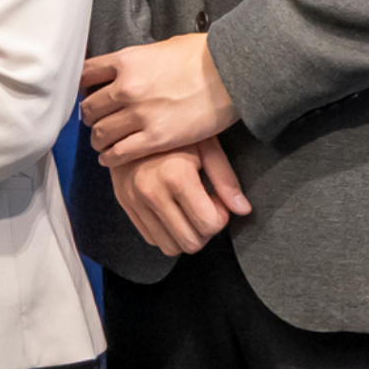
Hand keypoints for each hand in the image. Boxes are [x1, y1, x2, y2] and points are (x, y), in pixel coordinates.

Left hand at [79, 35, 238, 166]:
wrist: (233, 71)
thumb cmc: (204, 56)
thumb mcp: (163, 47)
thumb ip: (139, 61)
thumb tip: (127, 67)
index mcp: (126, 61)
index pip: (86, 75)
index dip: (83, 88)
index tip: (87, 95)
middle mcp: (127, 87)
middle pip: (89, 108)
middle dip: (91, 117)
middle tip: (96, 123)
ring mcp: (140, 114)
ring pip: (100, 133)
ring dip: (99, 140)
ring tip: (103, 143)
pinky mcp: (156, 138)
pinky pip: (119, 153)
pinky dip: (110, 158)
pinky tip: (110, 158)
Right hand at [107, 139, 252, 257]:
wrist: (130, 120)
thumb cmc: (176, 130)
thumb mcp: (206, 146)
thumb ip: (225, 180)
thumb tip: (244, 210)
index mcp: (176, 175)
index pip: (208, 225)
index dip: (220, 218)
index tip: (217, 199)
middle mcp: (152, 192)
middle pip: (190, 242)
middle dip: (204, 231)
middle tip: (205, 207)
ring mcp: (134, 200)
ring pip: (169, 247)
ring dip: (185, 234)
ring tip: (188, 210)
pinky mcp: (124, 204)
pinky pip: (150, 238)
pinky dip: (166, 231)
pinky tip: (171, 209)